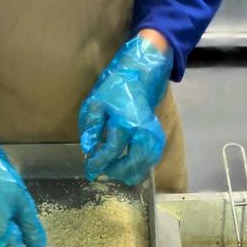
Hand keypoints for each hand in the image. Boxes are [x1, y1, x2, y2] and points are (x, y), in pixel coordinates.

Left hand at [79, 34, 173, 185]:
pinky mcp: (158, 136)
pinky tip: (129, 168)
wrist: (142, 74)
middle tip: (103, 173)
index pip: (112, 150)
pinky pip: (151, 158)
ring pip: (145, 163)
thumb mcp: (96, 101)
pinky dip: (140, 167)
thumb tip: (89, 149)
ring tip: (114, 172)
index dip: (99, 163)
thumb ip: (92, 126)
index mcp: (125, 121)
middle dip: (117, 171)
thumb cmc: (116, 87)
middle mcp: (142, 131)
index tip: (89, 170)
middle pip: (133, 161)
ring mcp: (153, 134)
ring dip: (130, 172)